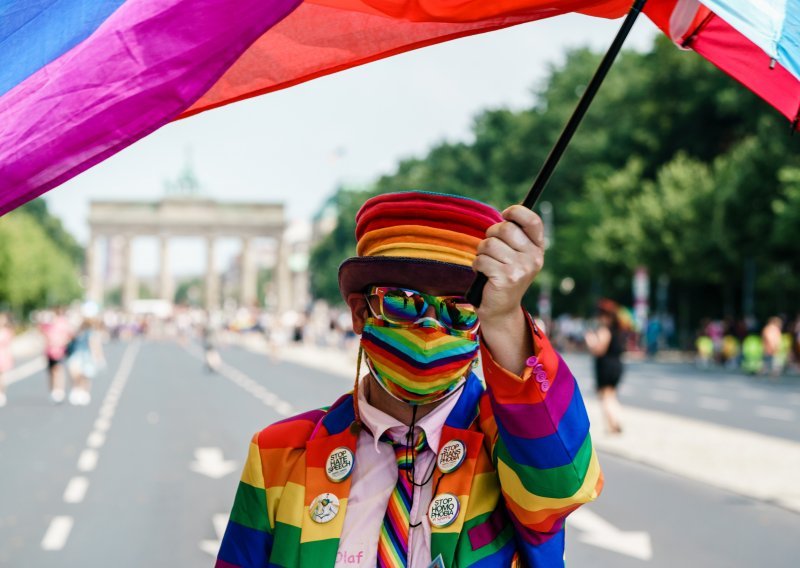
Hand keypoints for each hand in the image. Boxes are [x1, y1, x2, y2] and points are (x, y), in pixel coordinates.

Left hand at [472, 205, 544, 322]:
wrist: (501, 309)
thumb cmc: (504, 276)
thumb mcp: (516, 256)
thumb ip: (515, 236)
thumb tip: (508, 214)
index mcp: (538, 249)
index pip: (533, 221)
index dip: (517, 212)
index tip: (505, 214)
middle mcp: (533, 258)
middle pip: (505, 228)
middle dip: (490, 235)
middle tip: (490, 248)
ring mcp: (521, 268)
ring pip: (489, 244)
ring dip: (481, 253)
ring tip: (487, 264)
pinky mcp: (506, 278)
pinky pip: (481, 260)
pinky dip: (477, 265)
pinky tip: (483, 274)